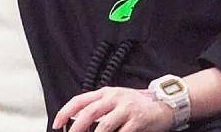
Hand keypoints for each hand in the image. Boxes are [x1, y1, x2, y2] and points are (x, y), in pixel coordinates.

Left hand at [53, 86, 173, 131]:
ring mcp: (126, 108)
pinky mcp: (138, 120)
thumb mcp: (114, 100)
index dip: (65, 112)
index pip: (79, 100)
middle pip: (89, 112)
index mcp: (105, 92)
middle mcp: (114, 97)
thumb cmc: (136, 104)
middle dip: (76, 127)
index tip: (57, 124)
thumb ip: (97, 107)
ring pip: (104, 125)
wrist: (164, 103)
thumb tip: (76, 120)